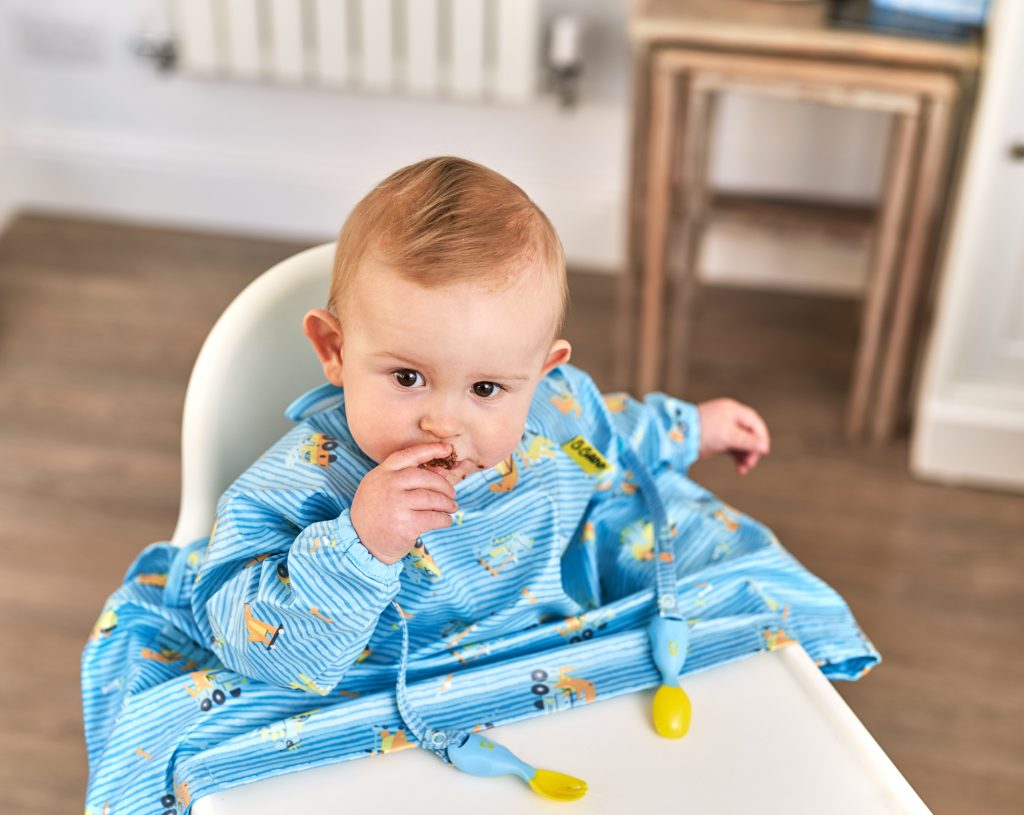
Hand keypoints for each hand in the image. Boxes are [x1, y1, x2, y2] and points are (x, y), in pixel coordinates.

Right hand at [350, 442, 458, 564]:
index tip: (448, 450)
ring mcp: (396, 505)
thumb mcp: (385, 489)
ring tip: (452, 507)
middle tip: (452, 494)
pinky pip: (433, 518)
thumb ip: (409, 477)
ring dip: (446, 503)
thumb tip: (443, 471)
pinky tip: (446, 520)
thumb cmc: (378, 512)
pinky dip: (444, 519)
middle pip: (424, 477)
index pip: (408, 455)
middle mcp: (388, 486)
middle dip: (443, 485)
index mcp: (382, 473)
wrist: (363, 543)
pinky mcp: (405, 524)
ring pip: (431, 498)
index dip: (430, 450)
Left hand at [697, 398, 769, 475]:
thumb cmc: (702, 431)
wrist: (678, 437)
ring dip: (745, 456)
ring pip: (742, 443)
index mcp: (733, 411)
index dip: (761, 437)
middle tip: (750, 465)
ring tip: (743, 470)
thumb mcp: (728, 436)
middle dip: (752, 450)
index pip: (754, 423)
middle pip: (749, 435)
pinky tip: (739, 468)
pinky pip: (733, 448)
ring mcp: (723, 429)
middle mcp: (729, 418)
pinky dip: (737, 458)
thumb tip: (764, 446)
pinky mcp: (717, 440)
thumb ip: (747, 441)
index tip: (763, 452)